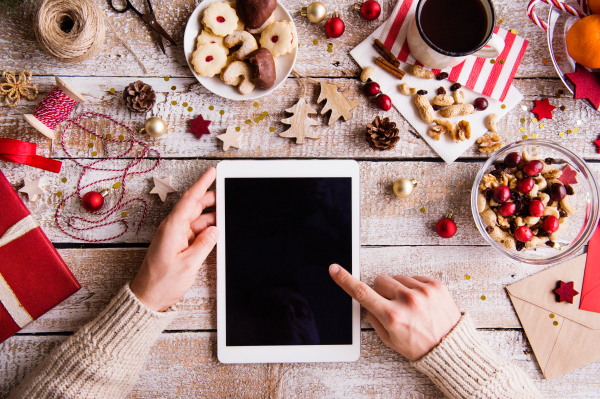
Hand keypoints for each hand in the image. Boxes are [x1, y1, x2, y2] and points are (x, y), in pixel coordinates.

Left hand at [130, 168, 218, 311]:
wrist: (148, 297)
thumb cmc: (163, 282)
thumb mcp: (189, 264)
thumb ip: (205, 244)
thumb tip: (216, 230)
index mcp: (173, 228)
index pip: (190, 199)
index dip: (202, 184)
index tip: (212, 172)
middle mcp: (173, 228)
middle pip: (194, 206)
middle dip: (211, 198)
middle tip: (228, 193)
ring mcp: (175, 235)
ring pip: (196, 218)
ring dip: (211, 216)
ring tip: (228, 214)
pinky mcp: (177, 244)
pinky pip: (194, 230)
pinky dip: (206, 229)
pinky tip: (217, 230)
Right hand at [329, 264, 460, 360]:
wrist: (451, 348)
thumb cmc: (420, 347)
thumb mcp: (390, 340)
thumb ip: (374, 319)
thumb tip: (367, 303)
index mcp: (392, 316)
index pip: (362, 293)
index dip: (345, 280)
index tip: (335, 269)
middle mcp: (406, 301)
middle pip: (379, 280)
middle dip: (381, 291)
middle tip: (391, 305)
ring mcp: (422, 291)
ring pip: (397, 278)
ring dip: (399, 289)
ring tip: (410, 306)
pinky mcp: (435, 285)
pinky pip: (414, 277)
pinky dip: (414, 288)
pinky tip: (420, 302)